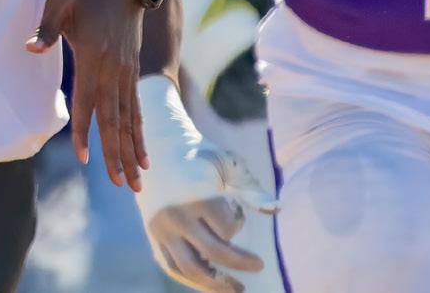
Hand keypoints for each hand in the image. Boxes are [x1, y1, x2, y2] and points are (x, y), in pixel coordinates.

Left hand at [28, 0, 148, 189]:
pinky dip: (140, 133)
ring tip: (136, 182)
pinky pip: (137, 108)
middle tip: (122, 186)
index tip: (82, 158)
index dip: (84, 131)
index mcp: (95, 57)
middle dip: (117, 155)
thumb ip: (47, 29)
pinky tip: (143, 155)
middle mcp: (115, 71)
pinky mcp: (133, 71)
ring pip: (130, 120)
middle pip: (115, 120)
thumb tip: (30, 48)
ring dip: (132, 151)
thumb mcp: (59, 2)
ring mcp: (127, 73)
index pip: (88, 102)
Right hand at [134, 74, 276, 291]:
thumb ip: (251, 189)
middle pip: (214, 252)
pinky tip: (211, 282)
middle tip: (260, 265)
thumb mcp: (226, 165)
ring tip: (237, 288)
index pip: (228, 227)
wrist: (155, 150)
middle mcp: (177, 215)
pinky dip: (192, 280)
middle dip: (241, 263)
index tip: (236, 210)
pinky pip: (172, 267)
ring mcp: (162, 228)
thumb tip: (276, 210)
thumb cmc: (199, 158)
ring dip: (216, 284)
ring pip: (190, 268)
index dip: (238, 223)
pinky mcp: (153, 236)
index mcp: (196, 195)